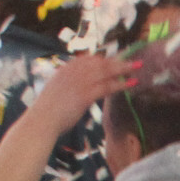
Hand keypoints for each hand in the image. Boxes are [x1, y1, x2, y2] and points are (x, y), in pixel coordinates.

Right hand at [22, 51, 141, 138]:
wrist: (41, 122)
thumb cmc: (47, 113)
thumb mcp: (56, 92)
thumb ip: (67, 86)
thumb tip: (77, 90)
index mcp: (65, 70)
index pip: (89, 59)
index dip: (104, 59)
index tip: (116, 58)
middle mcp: (73, 72)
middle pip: (100, 62)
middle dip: (118, 60)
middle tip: (132, 59)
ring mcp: (79, 82)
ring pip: (106, 71)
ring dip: (124, 68)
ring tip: (138, 66)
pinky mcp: (85, 95)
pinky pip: (107, 86)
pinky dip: (121, 83)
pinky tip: (132, 83)